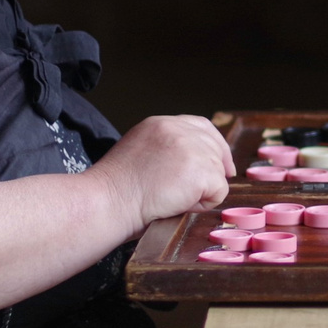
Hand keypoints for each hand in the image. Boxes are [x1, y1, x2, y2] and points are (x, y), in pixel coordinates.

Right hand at [92, 114, 233, 228]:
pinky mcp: (200, 171)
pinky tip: (178, 204)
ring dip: (201, 191)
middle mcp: (177, 130)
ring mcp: (190, 149)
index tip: (220, 166)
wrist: (107, 202)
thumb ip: (166, 149)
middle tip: (193, 192)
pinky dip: (203, 204)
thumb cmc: (115, 190)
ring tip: (171, 198)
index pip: (201, 126)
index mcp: (160, 123)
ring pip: (217, 172)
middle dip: (213, 171)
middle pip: (215, 148)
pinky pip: (219, 192)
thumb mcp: (140, 152)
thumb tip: (194, 162)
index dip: (214, 146)